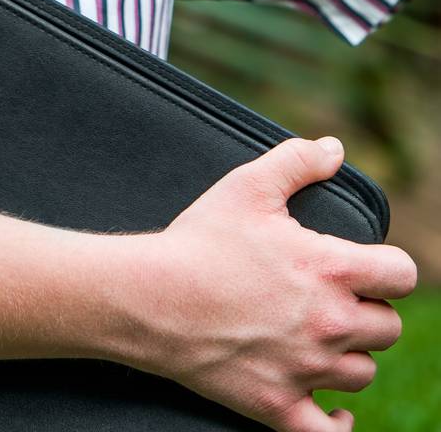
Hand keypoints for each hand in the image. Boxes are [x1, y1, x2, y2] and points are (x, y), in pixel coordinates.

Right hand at [127, 136, 416, 430]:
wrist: (150, 298)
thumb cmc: (199, 239)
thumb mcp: (246, 185)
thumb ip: (297, 160)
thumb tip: (334, 149)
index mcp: (329, 270)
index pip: (402, 276)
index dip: (389, 268)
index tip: (369, 266)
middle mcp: (328, 324)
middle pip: (388, 328)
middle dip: (367, 311)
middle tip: (333, 298)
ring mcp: (306, 370)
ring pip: (363, 373)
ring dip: (349, 356)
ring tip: (321, 337)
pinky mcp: (278, 406)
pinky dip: (339, 422)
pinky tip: (335, 407)